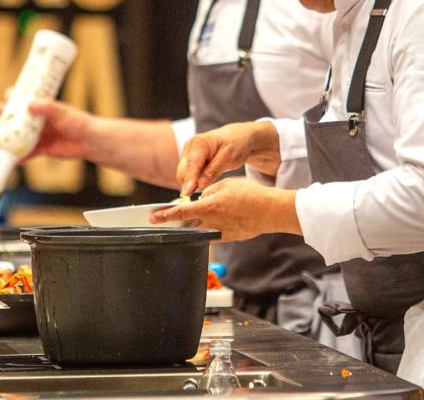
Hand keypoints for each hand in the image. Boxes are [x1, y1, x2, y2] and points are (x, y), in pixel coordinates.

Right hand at [0, 89, 93, 160]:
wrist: (89, 141)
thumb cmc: (77, 121)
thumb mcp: (62, 112)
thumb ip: (46, 108)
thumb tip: (30, 105)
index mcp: (42, 108)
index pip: (23, 100)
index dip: (13, 98)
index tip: (6, 98)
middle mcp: (37, 121)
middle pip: (16, 119)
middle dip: (4, 118)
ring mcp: (38, 135)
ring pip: (18, 137)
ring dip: (5, 139)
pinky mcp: (42, 149)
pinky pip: (27, 153)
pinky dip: (18, 157)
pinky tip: (9, 159)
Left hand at [149, 178, 299, 240]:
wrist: (271, 211)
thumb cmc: (250, 194)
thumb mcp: (225, 184)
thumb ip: (208, 192)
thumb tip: (199, 198)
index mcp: (208, 207)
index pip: (180, 213)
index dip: (164, 215)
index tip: (152, 218)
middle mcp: (211, 223)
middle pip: (188, 223)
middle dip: (180, 219)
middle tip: (171, 215)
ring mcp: (220, 233)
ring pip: (200, 228)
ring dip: (196, 222)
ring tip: (203, 213)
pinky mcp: (229, 237)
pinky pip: (213, 232)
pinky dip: (211, 225)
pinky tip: (219, 218)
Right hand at [175, 121, 279, 195]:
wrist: (237, 137)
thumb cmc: (236, 145)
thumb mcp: (228, 158)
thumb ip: (213, 171)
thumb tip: (199, 185)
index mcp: (199, 143)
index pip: (191, 165)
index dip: (189, 180)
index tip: (187, 194)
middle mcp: (189, 146)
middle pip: (182, 172)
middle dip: (190, 184)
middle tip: (204, 194)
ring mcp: (188, 152)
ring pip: (183, 175)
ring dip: (193, 183)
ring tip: (209, 185)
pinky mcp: (189, 159)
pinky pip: (188, 174)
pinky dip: (195, 180)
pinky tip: (206, 180)